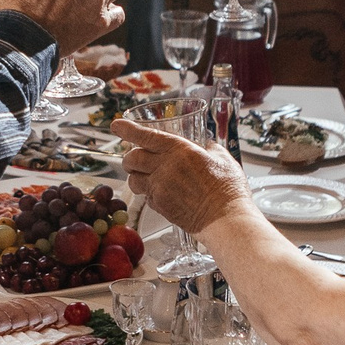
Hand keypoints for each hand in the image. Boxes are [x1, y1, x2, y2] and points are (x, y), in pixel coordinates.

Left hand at [110, 115, 247, 233]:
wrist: (225, 219)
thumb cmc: (228, 190)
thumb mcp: (223, 159)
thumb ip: (210, 149)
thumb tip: (206, 146)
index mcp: (179, 150)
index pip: (146, 136)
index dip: (128, 129)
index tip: (116, 125)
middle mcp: (164, 167)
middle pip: (131, 158)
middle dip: (129, 158)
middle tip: (133, 158)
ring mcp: (159, 188)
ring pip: (133, 180)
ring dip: (135, 177)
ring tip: (146, 177)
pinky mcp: (160, 206)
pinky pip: (146, 197)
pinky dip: (149, 194)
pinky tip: (163, 194)